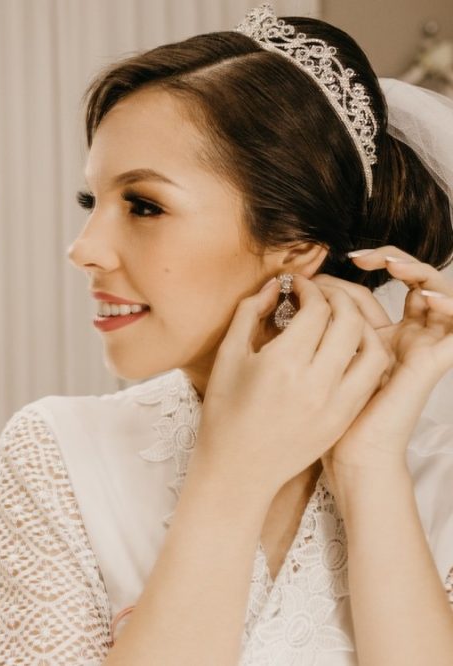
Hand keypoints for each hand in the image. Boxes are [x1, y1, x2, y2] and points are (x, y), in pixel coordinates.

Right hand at [194, 275, 389, 495]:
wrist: (239, 469)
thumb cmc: (225, 413)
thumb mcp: (228, 357)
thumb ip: (250, 314)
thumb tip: (275, 287)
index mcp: (282, 363)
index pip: (316, 310)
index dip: (309, 289)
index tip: (298, 286)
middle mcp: (315, 382)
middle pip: (349, 322)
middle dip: (338, 298)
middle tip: (321, 294)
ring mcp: (336, 402)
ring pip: (371, 347)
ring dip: (359, 324)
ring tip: (339, 318)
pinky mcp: (346, 416)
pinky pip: (371, 375)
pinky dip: (366, 353)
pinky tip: (347, 347)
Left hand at [319, 247, 452, 475]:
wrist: (349, 458)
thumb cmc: (318, 421)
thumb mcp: (303, 362)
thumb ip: (300, 327)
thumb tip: (281, 289)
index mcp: (369, 339)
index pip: (362, 293)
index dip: (341, 276)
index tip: (309, 274)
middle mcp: (398, 339)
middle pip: (403, 284)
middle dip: (387, 260)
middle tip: (358, 257)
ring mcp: (418, 349)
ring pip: (436, 295)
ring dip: (419, 272)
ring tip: (393, 265)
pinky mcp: (431, 364)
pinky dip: (449, 308)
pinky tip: (426, 299)